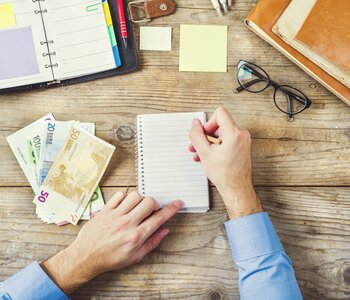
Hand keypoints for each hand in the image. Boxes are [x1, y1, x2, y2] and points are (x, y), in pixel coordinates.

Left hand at [41, 191, 181, 293]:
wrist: (86, 257)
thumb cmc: (110, 258)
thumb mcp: (135, 256)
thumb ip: (152, 242)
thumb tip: (164, 230)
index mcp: (136, 236)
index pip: (158, 218)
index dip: (171, 209)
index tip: (177, 204)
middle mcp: (127, 224)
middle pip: (149, 202)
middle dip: (154, 204)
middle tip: (152, 209)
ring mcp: (115, 215)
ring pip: (135, 196)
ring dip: (140, 199)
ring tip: (137, 207)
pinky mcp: (105, 210)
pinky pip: (119, 195)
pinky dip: (124, 197)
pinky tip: (124, 206)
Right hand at [188, 107, 262, 218]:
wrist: (236, 188)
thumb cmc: (225, 174)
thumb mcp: (204, 152)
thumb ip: (196, 135)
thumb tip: (194, 124)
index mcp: (234, 133)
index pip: (219, 113)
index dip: (208, 123)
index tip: (203, 134)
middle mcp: (241, 134)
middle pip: (219, 124)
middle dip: (206, 135)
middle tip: (198, 145)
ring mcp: (243, 141)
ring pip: (221, 133)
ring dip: (209, 142)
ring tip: (201, 153)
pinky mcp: (242, 146)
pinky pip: (226, 140)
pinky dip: (216, 146)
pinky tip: (208, 156)